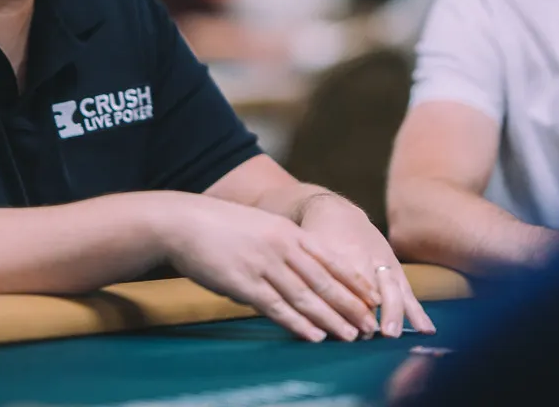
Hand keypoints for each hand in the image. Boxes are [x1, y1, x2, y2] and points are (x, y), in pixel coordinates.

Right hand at [156, 195, 382, 342]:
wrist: (184, 221)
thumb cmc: (221, 226)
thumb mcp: (260, 226)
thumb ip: (282, 244)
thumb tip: (300, 266)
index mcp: (288, 232)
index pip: (330, 259)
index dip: (354, 280)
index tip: (374, 297)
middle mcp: (282, 247)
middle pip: (324, 281)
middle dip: (351, 305)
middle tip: (371, 324)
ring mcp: (263, 265)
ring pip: (305, 297)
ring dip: (331, 319)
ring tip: (351, 335)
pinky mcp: (244, 284)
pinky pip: (276, 308)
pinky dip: (298, 324)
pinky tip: (314, 336)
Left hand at [298, 194, 435, 337]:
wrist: (334, 213)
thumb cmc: (310, 238)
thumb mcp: (301, 248)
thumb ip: (298, 273)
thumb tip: (277, 304)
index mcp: (338, 252)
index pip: (345, 279)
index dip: (346, 301)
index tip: (345, 323)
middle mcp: (364, 258)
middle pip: (370, 286)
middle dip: (371, 308)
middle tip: (372, 332)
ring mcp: (382, 263)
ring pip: (392, 288)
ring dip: (394, 312)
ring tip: (393, 334)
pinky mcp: (394, 269)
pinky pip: (407, 291)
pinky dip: (417, 310)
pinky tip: (427, 330)